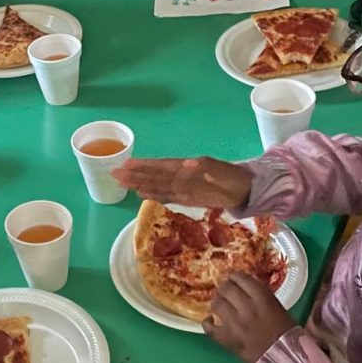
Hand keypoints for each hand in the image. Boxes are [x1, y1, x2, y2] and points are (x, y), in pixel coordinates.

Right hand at [115, 156, 251, 208]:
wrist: (246, 190)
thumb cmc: (233, 177)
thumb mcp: (222, 170)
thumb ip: (206, 166)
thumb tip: (186, 163)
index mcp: (185, 167)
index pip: (160, 166)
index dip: (143, 165)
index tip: (126, 164)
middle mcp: (180, 176)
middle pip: (153, 175)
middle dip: (134, 174)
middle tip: (115, 173)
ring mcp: (182, 188)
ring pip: (156, 185)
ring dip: (139, 184)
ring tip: (121, 183)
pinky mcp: (187, 198)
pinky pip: (166, 196)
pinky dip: (153, 195)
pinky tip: (141, 194)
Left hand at [203, 272, 295, 362]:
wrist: (289, 362)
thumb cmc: (288, 335)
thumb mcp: (279, 309)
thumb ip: (262, 296)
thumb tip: (245, 287)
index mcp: (263, 299)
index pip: (242, 278)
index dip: (235, 277)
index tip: (233, 278)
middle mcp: (247, 308)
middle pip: (226, 288)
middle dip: (224, 287)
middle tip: (225, 290)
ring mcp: (235, 324)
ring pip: (216, 304)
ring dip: (217, 302)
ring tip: (220, 305)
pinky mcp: (227, 340)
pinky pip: (209, 327)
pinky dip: (208, 323)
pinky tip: (211, 321)